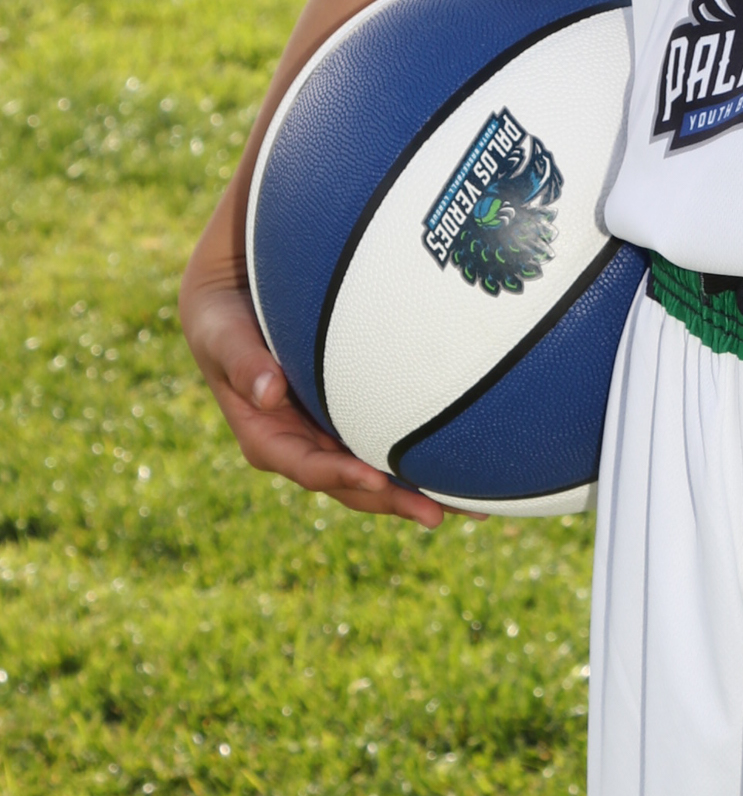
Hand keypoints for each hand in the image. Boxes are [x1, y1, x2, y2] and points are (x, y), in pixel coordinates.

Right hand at [180, 191, 447, 528]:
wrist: (240, 283)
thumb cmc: (224, 308)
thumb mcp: (220, 329)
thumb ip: (240, 358)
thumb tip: (268, 393)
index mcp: (266, 433)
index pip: (306, 465)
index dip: (340, 476)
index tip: (376, 481)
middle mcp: (301, 439)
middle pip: (349, 481)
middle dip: (391, 500)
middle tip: (438, 512)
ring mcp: (328, 428)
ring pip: (374, 466)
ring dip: (416, 488)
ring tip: (470, 506)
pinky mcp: (351, 410)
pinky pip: (387, 435)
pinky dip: (422, 451)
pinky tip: (466, 461)